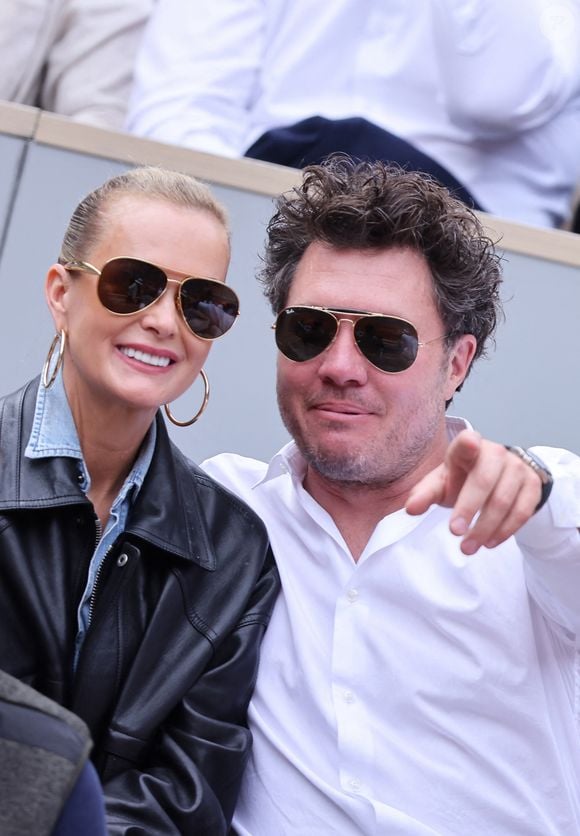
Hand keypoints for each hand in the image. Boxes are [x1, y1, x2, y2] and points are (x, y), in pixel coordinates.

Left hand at [405, 430, 542, 554]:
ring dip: (485, 528)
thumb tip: (410, 509)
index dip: (469, 444)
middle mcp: (495, 453)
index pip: (467, 442)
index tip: (470, 445)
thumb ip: (424, 494)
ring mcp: (517, 467)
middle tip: (455, 532)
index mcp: (467, 447)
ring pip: (503, 500)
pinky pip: (522, 511)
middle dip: (468, 508)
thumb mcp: (440, 484)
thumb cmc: (462, 479)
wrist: (497, 478)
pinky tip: (489, 542)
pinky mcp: (533, 485)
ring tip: (468, 547)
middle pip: (484, 480)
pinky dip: (505, 531)